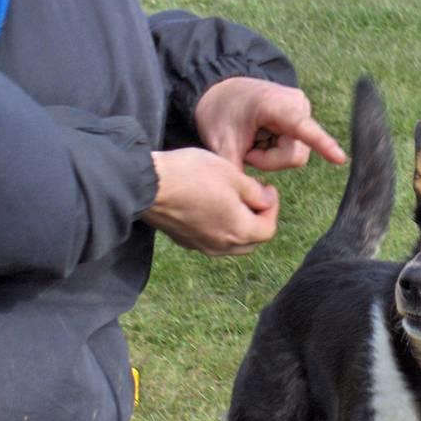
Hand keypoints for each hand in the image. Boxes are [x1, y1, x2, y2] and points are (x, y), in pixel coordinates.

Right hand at [143, 149, 278, 255]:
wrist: (147, 184)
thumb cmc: (191, 175)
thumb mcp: (231, 174)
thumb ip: (255, 192)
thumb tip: (266, 200)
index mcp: (240, 231)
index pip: (268, 229)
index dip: (272, 208)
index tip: (266, 188)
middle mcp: (223, 246)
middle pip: (252, 240)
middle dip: (257, 219)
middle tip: (253, 195)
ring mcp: (202, 246)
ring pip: (231, 242)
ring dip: (238, 225)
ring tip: (231, 200)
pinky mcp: (186, 241)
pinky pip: (211, 239)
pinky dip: (219, 227)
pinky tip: (210, 207)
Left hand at [194, 77, 345, 170]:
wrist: (221, 92)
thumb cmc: (221, 114)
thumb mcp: (221, 145)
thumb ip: (236, 173)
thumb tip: (256, 202)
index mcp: (274, 104)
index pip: (301, 128)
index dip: (321, 144)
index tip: (340, 159)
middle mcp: (297, 105)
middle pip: (293, 156)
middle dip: (268, 161)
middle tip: (246, 149)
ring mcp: (303, 112)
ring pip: (295, 156)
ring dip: (271, 158)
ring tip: (253, 141)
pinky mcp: (303, 120)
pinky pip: (294, 150)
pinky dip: (275, 151)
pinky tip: (262, 138)